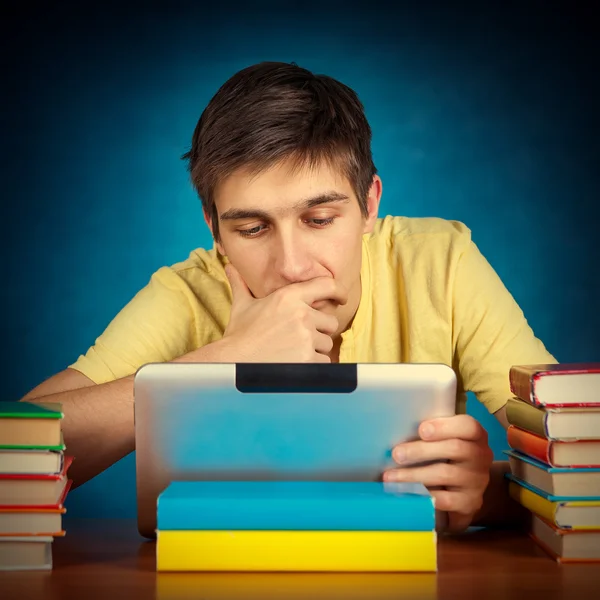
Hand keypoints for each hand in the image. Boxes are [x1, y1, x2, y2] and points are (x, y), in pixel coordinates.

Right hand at [220, 263, 347, 361]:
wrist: (233, 362)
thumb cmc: (238, 335)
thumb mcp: (241, 305)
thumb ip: (241, 285)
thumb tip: (230, 267)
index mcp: (289, 297)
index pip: (327, 285)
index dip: (339, 292)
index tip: (342, 299)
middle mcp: (301, 314)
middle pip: (330, 322)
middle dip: (319, 331)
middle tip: (299, 338)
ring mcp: (306, 337)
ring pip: (326, 344)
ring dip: (315, 350)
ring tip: (292, 352)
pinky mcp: (308, 358)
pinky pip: (324, 362)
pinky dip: (314, 365)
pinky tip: (295, 364)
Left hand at [384, 415, 493, 532]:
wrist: (466, 492)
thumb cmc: (448, 457)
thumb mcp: (445, 441)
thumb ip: (431, 433)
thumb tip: (396, 429)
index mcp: (475, 435)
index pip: (468, 426)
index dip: (444, 427)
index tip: (421, 430)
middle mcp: (481, 456)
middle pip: (455, 448)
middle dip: (421, 450)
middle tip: (396, 454)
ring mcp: (477, 481)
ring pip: (445, 474)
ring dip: (414, 475)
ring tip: (391, 477)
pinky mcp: (470, 503)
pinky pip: (445, 500)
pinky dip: (424, 495)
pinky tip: (407, 493)